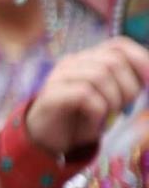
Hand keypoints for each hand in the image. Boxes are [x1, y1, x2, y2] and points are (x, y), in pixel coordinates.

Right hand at [23, 38, 148, 156]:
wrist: (47, 142)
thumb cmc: (83, 120)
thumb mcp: (111, 101)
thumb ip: (127, 87)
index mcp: (88, 59)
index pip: (118, 45)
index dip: (140, 60)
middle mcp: (72, 62)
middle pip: (113, 61)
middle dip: (129, 89)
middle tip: (123, 110)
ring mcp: (59, 76)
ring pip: (100, 76)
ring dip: (112, 102)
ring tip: (106, 119)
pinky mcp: (51, 94)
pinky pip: (85, 95)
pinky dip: (97, 114)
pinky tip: (92, 126)